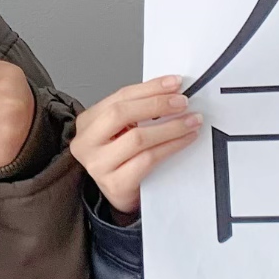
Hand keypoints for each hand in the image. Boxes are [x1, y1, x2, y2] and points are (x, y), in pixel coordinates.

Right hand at [72, 79, 201, 210]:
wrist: (118, 196)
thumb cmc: (121, 160)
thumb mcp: (121, 131)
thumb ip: (138, 111)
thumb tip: (170, 92)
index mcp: (88, 122)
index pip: (120, 96)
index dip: (150, 88)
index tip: (174, 83)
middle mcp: (87, 143)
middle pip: (122, 114)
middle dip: (157, 104)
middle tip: (183, 102)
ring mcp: (99, 165)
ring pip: (138, 138)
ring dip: (170, 127)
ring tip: (190, 121)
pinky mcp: (116, 184)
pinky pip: (148, 160)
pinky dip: (170, 147)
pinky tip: (184, 140)